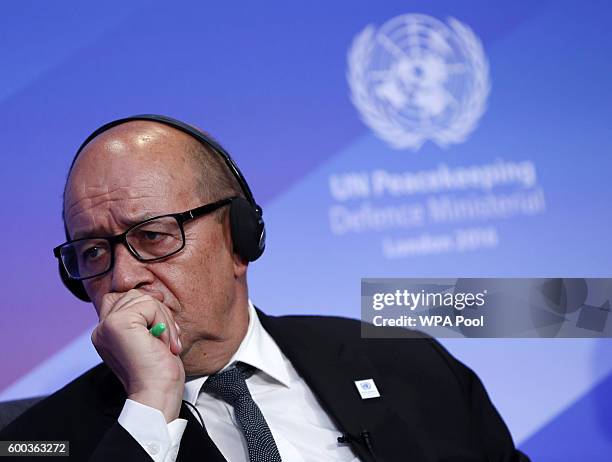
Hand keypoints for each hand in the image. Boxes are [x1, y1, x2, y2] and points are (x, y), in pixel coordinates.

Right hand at [91, 289, 184, 421]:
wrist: (157, 394)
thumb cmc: (159, 372)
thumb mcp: (150, 338)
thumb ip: (145, 318)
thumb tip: (155, 295)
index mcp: (106, 332)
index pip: (124, 299)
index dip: (147, 307)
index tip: (161, 329)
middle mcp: (102, 328)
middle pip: (136, 295)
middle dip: (159, 313)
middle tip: (167, 340)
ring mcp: (108, 325)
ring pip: (145, 298)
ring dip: (164, 319)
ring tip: (165, 344)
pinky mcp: (118, 324)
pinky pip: (150, 305)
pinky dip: (164, 322)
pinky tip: (163, 344)